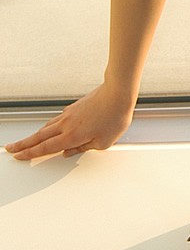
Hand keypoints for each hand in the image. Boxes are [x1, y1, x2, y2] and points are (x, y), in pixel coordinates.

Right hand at [4, 83, 136, 160]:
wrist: (118, 93)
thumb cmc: (114, 117)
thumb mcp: (103, 143)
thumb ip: (84, 149)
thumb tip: (69, 152)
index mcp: (71, 136)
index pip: (45, 148)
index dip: (30, 154)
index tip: (19, 156)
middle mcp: (66, 124)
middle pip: (39, 136)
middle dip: (23, 144)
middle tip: (11, 148)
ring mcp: (69, 114)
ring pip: (47, 126)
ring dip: (34, 135)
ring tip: (26, 141)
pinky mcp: (74, 107)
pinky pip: (57, 119)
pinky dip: (49, 126)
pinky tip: (50, 127)